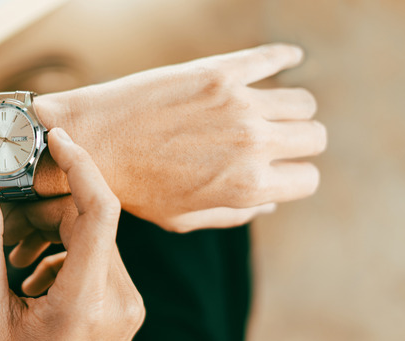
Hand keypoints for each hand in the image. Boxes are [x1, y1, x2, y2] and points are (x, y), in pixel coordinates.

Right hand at [0, 128, 144, 340]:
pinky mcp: (129, 303)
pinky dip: (68, 253)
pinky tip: (38, 281)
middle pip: (90, 220)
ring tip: (17, 265)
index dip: (81, 167)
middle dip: (45, 210)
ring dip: (55, 233)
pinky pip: (102, 256)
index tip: (57, 140)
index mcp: (82, 303)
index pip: (98, 214)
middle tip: (6, 226)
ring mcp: (129, 303)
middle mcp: (118, 300)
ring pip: (96, 236)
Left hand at [36, 43, 325, 231]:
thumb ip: (234, 213)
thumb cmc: (132, 188)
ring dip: (290, 108)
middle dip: (299, 142)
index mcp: (249, 187)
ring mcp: (238, 104)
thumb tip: (271, 199)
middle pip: (314, 136)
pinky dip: (286, 57)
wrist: (91, 141)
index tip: (278, 168)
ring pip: (301, 101)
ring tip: (268, 109)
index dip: (294, 176)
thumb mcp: (183, 218)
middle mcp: (253, 145)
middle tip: (276, 139)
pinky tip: (288, 59)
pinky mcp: (219, 71)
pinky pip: (272, 57)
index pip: (307, 179)